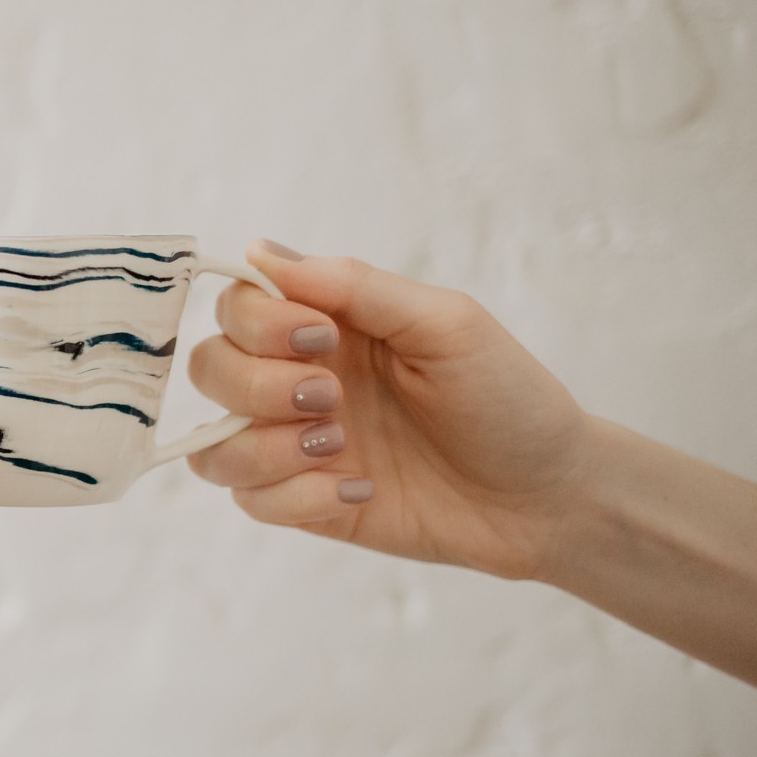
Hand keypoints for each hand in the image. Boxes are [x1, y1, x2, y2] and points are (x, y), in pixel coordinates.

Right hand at [185, 239, 592, 579]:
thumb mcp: (445, 325)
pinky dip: (295, 497)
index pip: (238, 306)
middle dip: (257, 386)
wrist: (546, 497)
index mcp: (329, 326)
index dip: (259, 322)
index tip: (323, 338)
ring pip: (213, 444)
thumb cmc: (507, 399)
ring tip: (339, 449)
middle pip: (210, 369)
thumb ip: (355, 286)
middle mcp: (300, 380)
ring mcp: (297, 446)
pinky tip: (359, 491)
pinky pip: (250, 501)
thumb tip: (261, 251)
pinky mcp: (307, 504)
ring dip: (266, 447)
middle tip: (333, 399)